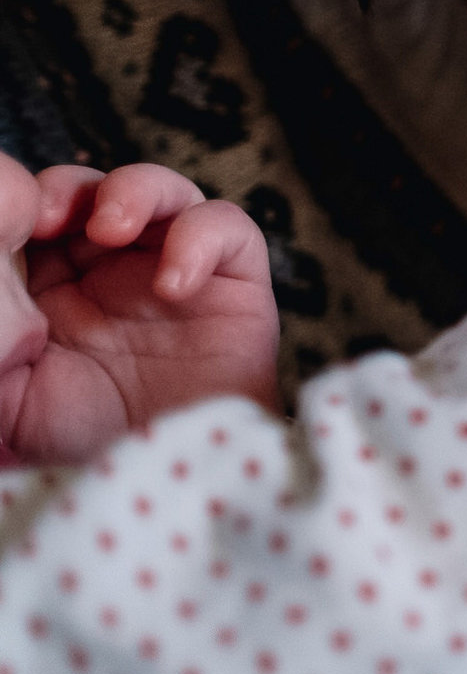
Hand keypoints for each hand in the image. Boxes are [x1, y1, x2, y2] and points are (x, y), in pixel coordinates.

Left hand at [0, 156, 279, 465]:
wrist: (166, 484)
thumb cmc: (82, 447)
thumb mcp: (7, 395)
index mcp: (57, 288)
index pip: (42, 216)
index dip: (26, 203)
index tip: (11, 224)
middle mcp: (118, 273)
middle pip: (98, 191)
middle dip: (72, 189)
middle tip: (51, 216)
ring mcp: (179, 273)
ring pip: (166, 192)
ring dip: (135, 191)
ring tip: (111, 226)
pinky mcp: (236, 286)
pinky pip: (228, 229)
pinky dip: (201, 237)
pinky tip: (172, 282)